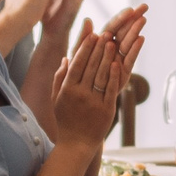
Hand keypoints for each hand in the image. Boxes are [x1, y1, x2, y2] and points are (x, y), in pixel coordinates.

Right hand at [51, 5, 146, 147]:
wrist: (77, 143)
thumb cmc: (66, 120)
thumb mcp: (57, 99)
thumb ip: (60, 78)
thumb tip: (66, 58)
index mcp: (67, 89)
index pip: (77, 64)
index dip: (85, 48)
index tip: (91, 34)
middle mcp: (79, 94)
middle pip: (90, 66)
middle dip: (98, 48)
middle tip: (106, 32)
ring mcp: (93, 101)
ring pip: (100, 75)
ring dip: (107, 57)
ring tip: (113, 42)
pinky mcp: (106, 109)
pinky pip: (110, 89)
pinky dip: (114, 75)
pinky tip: (118, 63)